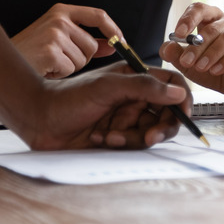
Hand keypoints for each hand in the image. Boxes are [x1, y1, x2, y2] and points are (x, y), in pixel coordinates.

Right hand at [11, 3, 120, 77]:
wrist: (1, 65)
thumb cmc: (30, 54)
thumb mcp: (59, 39)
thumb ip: (86, 40)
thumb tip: (113, 44)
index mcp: (61, 11)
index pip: (99, 15)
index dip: (113, 30)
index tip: (121, 42)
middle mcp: (59, 19)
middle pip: (92, 45)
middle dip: (82, 58)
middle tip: (58, 60)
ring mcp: (54, 34)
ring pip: (83, 59)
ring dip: (70, 67)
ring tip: (49, 63)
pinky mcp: (50, 51)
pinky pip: (70, 69)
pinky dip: (60, 74)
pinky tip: (44, 69)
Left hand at [18, 67, 189, 149]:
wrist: (39, 120)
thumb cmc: (69, 97)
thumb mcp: (109, 87)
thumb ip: (145, 87)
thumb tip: (178, 93)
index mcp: (137, 78)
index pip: (172, 85)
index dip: (182, 99)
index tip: (183, 115)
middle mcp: (136, 98)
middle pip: (166, 114)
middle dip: (160, 128)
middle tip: (149, 138)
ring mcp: (126, 118)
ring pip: (149, 132)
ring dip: (132, 138)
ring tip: (109, 136)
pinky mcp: (117, 137)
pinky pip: (132, 145)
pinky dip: (119, 144)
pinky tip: (99, 139)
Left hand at [158, 2, 223, 99]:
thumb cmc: (214, 70)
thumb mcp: (190, 66)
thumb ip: (176, 56)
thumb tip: (166, 46)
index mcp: (212, 21)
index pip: (200, 9)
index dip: (189, 18)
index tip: (178, 34)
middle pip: (212, 27)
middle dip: (196, 46)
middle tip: (186, 62)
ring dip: (212, 53)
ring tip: (200, 68)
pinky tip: (215, 71)